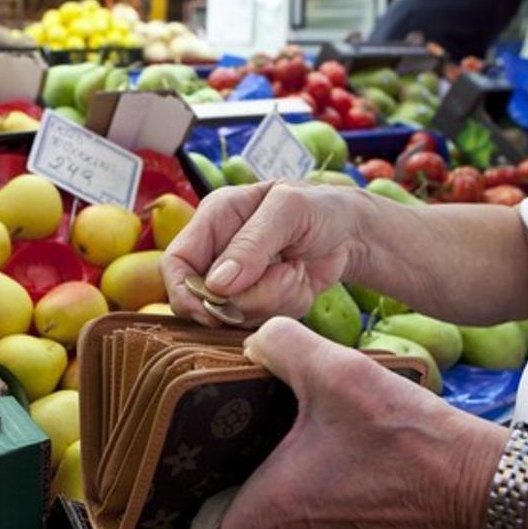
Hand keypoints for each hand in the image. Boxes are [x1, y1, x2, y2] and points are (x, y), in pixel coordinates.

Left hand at [155, 318, 505, 528]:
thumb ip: (283, 343)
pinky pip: (293, 522)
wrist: (475, 476)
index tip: (148, 506)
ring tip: (223, 455)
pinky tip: (281, 453)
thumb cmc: (408, 439)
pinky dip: (275, 498)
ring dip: (237, 502)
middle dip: (195, 510)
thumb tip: (256, 334)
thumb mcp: (336, 372)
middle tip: (180, 467)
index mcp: (272, 508)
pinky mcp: (346, 528)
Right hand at [161, 182, 367, 325]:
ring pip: (235, 314)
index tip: (212, 312)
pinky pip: (261, 321)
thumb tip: (217, 284)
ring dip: (273, 299)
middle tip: (284, 273)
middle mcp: (218, 252)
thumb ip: (251, 244)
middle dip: (246, 298)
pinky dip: (286, 306)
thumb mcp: (288, 211)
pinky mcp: (258, 302)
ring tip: (295, 269)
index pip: (175, 263)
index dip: (185, 292)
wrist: (351, 231)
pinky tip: (299, 281)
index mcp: (213, 220)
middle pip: (205, 299)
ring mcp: (237, 281)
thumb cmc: (319, 207)